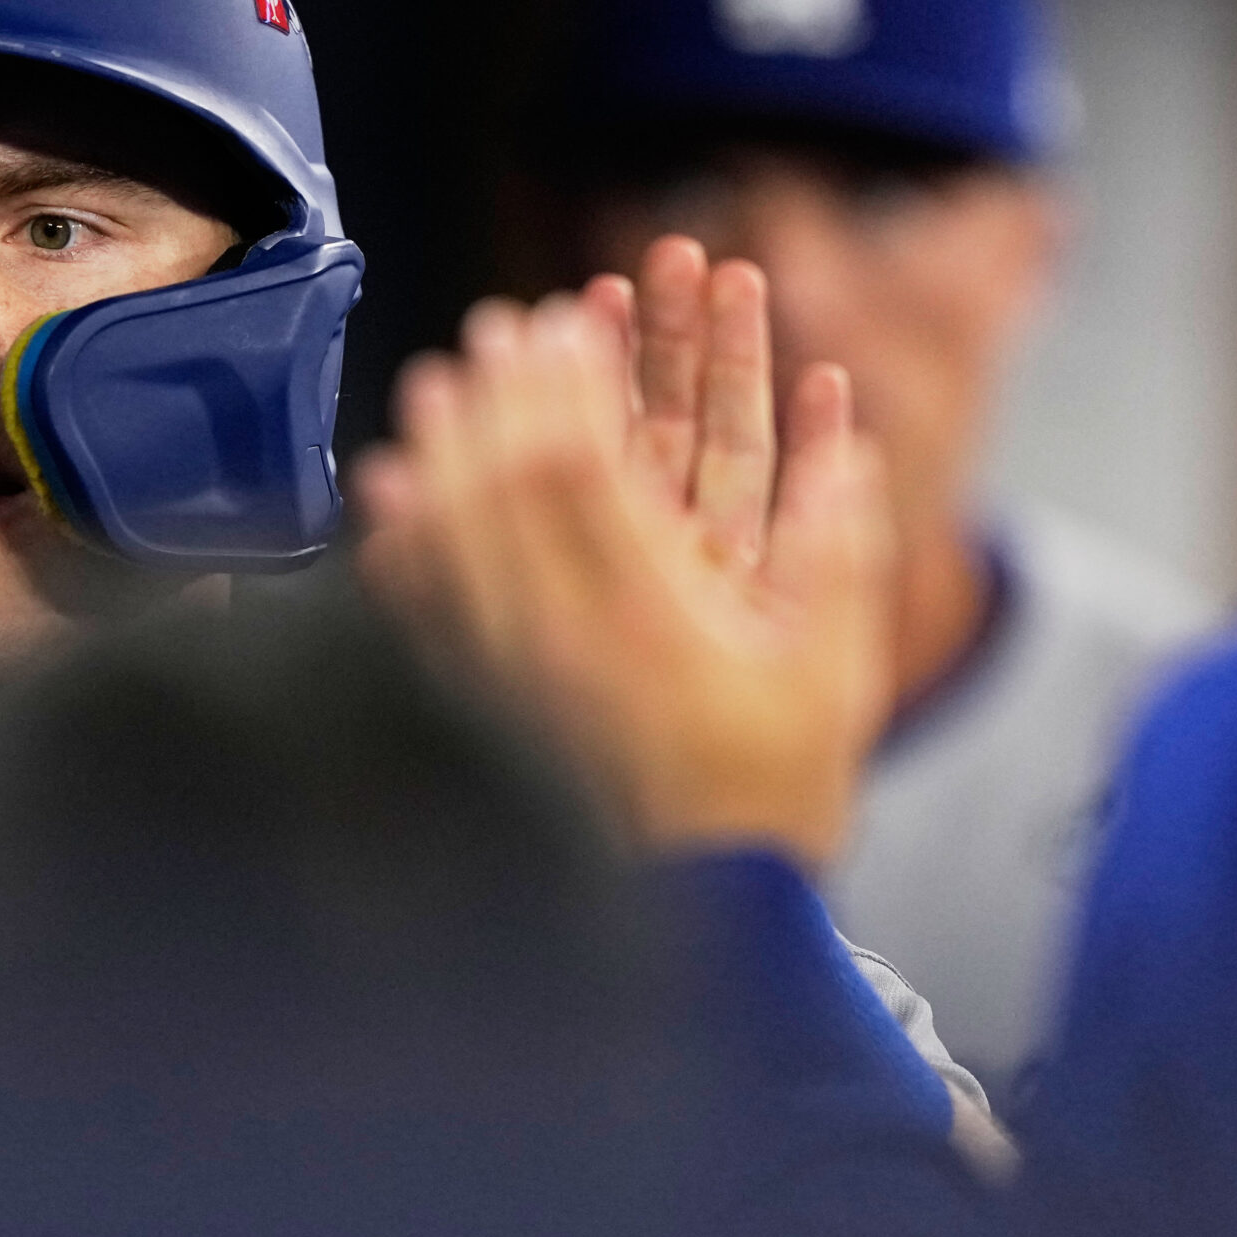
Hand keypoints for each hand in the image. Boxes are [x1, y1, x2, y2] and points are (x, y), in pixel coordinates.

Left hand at [353, 237, 893, 867]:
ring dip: (440, 459)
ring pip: (454, 543)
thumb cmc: (774, 792)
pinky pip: (425, 616)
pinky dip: (403, 550)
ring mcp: (511, 677)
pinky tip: (388, 508)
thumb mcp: (835, 672)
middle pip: (504, 490)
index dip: (569, 387)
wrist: (707, 911)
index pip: (586, 471)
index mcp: (650, 619)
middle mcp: (563, 640)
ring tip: (429, 392)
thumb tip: (848, 445)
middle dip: (498, 398)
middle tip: (491, 329)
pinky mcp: (484, 710)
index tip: (563, 324)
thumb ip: (840, 553)